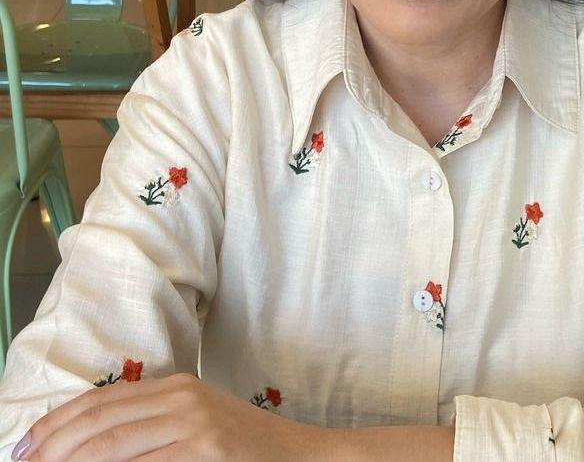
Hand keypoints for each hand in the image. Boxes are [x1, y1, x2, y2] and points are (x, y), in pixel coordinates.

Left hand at [14, 374, 326, 460]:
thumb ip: (154, 426)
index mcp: (178, 385)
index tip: (25, 445)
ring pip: (114, 443)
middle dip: (54, 446)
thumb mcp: (198, 424)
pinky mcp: (205, 448)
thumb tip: (96, 445)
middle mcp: (183, 396)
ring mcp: (195, 422)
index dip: (58, 421)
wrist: (300, 455)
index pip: (103, 398)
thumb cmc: (245, 448)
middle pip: (101, 419)